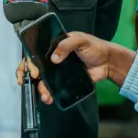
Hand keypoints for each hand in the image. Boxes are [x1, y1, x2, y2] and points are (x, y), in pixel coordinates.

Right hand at [15, 32, 134, 105]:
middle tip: (35, 81)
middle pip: (35, 66)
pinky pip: (54, 88)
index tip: (34, 70)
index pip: (36, 51)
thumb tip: (54, 58)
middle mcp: (53, 58)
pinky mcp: (65, 81)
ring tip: (45, 95)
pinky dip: (49, 93)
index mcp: (55, 45)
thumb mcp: (80, 40)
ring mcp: (58, 71)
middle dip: (31, 76)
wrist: (108, 62)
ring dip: (40, 88)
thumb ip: (67, 45)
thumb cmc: (94, 47)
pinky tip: (49, 98)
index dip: (30, 60)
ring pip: (43, 79)